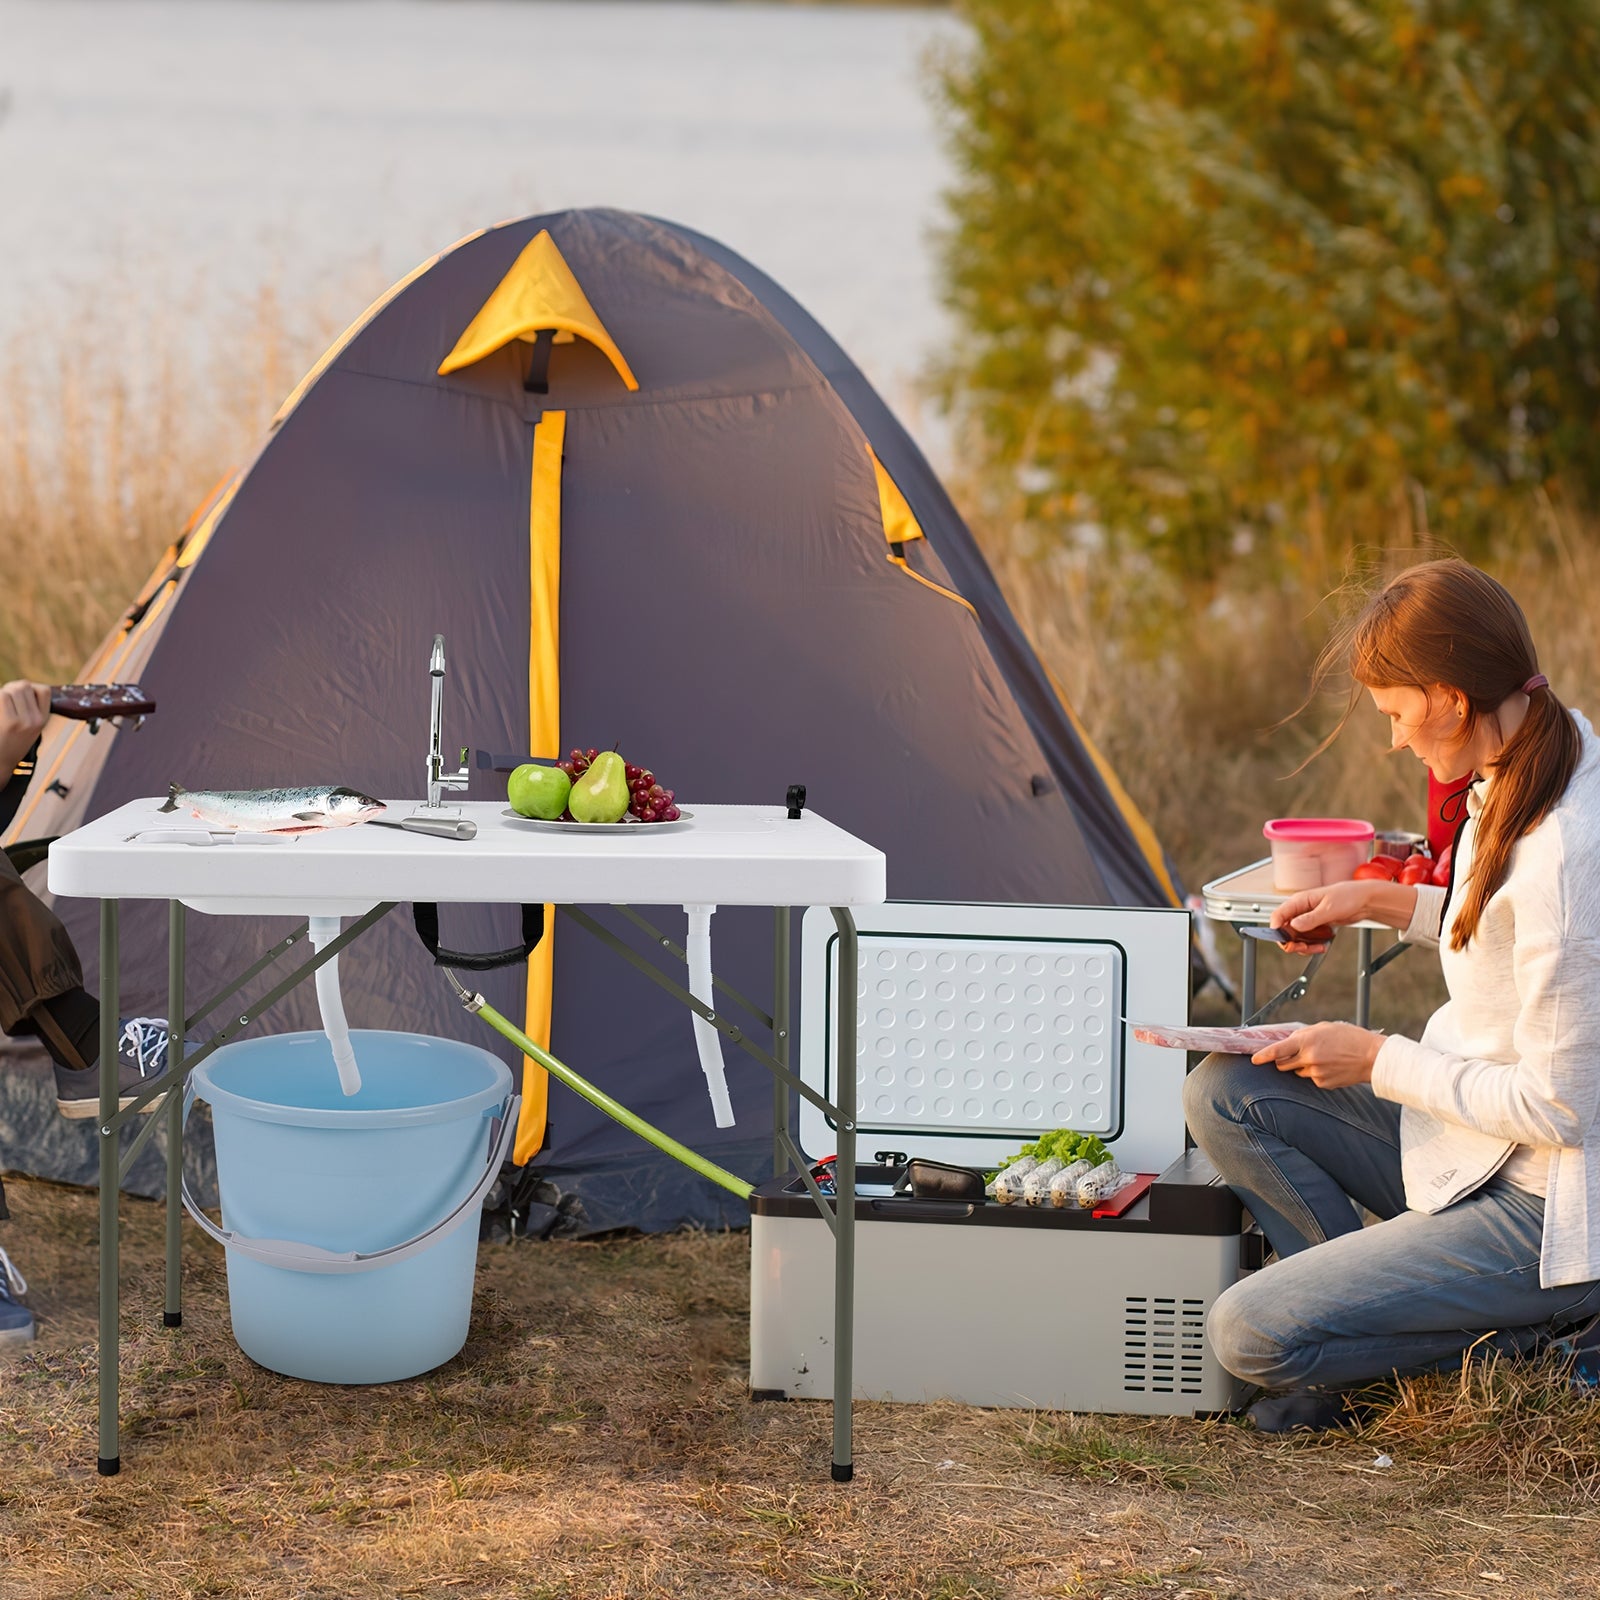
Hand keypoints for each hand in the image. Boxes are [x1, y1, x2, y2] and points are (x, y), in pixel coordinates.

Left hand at [0, 680, 50, 774]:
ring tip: (0, 705)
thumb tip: (20, 685)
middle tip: (4, 698)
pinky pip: (2, 697)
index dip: (31, 688)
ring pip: (11, 690)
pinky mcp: (9, 722)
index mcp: (43, 720)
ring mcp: (23, 721)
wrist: (0, 763)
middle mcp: (36, 720)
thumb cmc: (10, 743)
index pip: (44, 691)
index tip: (21, 696)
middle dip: (11, 687)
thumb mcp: (29, 728)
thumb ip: (29, 709)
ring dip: (2, 693)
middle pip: (24, 686)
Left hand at [1251, 1021, 1383, 1088]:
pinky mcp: (1324, 1084)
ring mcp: (1316, 1073)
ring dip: (1302, 1066)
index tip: (1254, 1060)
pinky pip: (1312, 1079)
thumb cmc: (1350, 1038)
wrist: (1372, 1057)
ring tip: (1323, 1058)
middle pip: (1283, 1064)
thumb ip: (1303, 1034)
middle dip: (1284, 1060)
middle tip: (1297, 1054)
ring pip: (1298, 1072)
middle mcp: (1309, 1058)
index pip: (1278, 1050)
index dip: (1263, 1055)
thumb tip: (1287, 1041)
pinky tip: (1330, 1066)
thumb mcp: (1324, 1028)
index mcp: (1307, 1041)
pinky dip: (1316, 1073)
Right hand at [1267, 881, 1371, 952]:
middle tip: (1303, 948)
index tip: (1284, 940)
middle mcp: (1300, 910)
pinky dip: (1312, 945)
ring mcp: (1307, 919)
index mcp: (1299, 901)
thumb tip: (1293, 925)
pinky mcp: (1315, 927)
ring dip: (1304, 946)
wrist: (1364, 901)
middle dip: (1292, 942)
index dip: (1277, 929)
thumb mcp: (1329, 908)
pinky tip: (1323, 945)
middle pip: (1284, 930)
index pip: (1278, 915)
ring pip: (1295, 938)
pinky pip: (1306, 939)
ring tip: (1318, 947)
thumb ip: (1310, 918)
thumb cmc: (1348, 897)